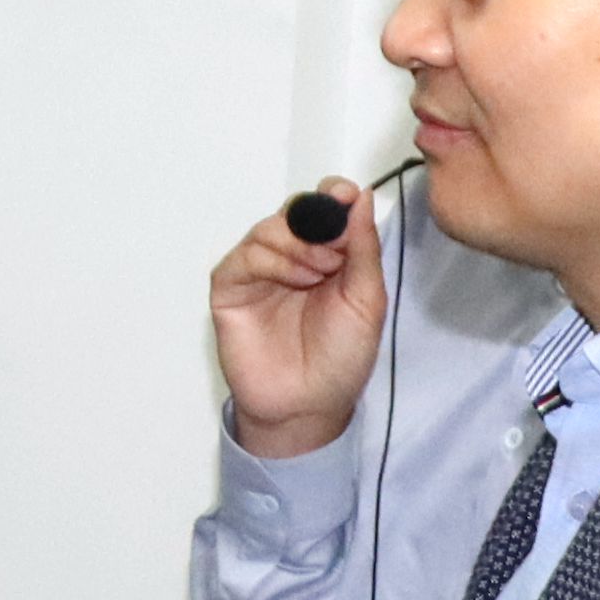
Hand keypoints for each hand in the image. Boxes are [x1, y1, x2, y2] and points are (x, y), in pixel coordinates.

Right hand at [209, 183, 390, 458]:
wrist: (309, 404)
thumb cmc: (340, 358)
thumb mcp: (368, 299)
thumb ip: (364, 247)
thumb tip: (360, 197)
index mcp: (325, 256)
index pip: (323, 208)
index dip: (333, 195)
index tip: (345, 195)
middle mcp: (290, 258)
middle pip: (294, 211)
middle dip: (317, 222)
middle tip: (336, 253)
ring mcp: (258, 273)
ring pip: (268, 229)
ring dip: (298, 245)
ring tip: (319, 275)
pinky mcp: (231, 289)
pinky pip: (244, 257)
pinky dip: (272, 260)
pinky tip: (295, 280)